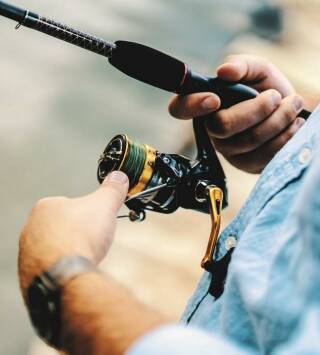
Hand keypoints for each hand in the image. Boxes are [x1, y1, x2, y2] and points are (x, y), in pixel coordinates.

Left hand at [18, 171, 128, 294]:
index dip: (86, 213)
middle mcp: (30, 228)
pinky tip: (74, 271)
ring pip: (54, 249)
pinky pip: (50, 269)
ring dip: (69, 252)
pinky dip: (62, 270)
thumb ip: (112, 190)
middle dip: (76, 233)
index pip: (68, 205)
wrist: (65, 274)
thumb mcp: (104, 205)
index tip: (96, 222)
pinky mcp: (30, 274)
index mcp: (45, 207)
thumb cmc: (79, 237)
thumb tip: (119, 177)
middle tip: (91, 240)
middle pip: (60, 227)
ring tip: (84, 257)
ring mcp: (27, 253)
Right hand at [169, 55, 304, 172]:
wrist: (290, 113)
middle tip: (274, 96)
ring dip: (278, 119)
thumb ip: (243, 65)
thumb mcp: (258, 70)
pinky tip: (291, 124)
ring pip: (249, 140)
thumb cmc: (267, 90)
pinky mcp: (245, 164)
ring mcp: (228, 150)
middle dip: (256, 109)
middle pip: (222, 126)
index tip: (215, 98)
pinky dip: (285, 135)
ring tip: (291, 105)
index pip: (180, 108)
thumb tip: (224, 71)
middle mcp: (212, 129)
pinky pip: (264, 154)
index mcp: (206, 104)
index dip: (192, 105)